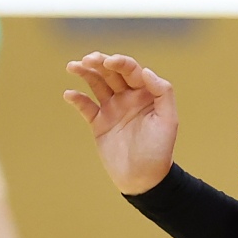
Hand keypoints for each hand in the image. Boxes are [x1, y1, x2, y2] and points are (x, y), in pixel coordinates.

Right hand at [64, 53, 180, 193]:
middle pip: (112, 73)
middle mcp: (129, 97)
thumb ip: (162, 92)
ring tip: (73, 66)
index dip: (120, 63)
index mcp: (146, 93)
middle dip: (99, 63)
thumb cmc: (160, 150)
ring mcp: (113, 109)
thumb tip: (145, 70)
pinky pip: (86, 106)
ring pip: (97, 85)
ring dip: (85, 73)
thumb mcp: (168, 120)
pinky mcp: (99, 123)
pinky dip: (77, 99)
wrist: (143, 178)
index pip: (132, 71)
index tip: (109, 62)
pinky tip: (69, 94)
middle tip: (88, 59)